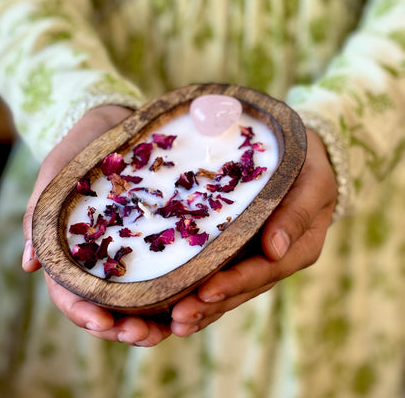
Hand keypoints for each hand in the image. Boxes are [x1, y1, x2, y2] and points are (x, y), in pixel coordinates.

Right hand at [22, 105, 171, 345]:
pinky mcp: (158, 238)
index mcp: (73, 250)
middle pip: (108, 305)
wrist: (115, 125)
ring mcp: (132, 250)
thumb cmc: (81, 149)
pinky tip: (192, 296)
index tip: (104, 323)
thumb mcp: (56, 175)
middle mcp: (103, 257)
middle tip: (146, 335)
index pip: (71, 293)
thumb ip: (39, 214)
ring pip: (139, 297)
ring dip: (152, 318)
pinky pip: (166, 270)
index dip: (84, 313)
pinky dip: (175, 290)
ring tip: (174, 326)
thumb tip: (28, 265)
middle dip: (124, 327)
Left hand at [170, 129, 337, 335]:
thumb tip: (274, 248)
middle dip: (210, 306)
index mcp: (298, 249)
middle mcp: (275, 261)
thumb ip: (297, 214)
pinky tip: (173, 309)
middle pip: (242, 290)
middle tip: (178, 319)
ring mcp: (256, 260)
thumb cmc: (309, 168)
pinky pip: (220, 277)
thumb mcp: (313, 183)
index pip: (265, 271)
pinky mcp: (239, 253)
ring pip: (229, 292)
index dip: (235, 282)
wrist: (302, 162)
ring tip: (172, 324)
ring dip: (201, 309)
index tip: (206, 290)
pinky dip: (198, 295)